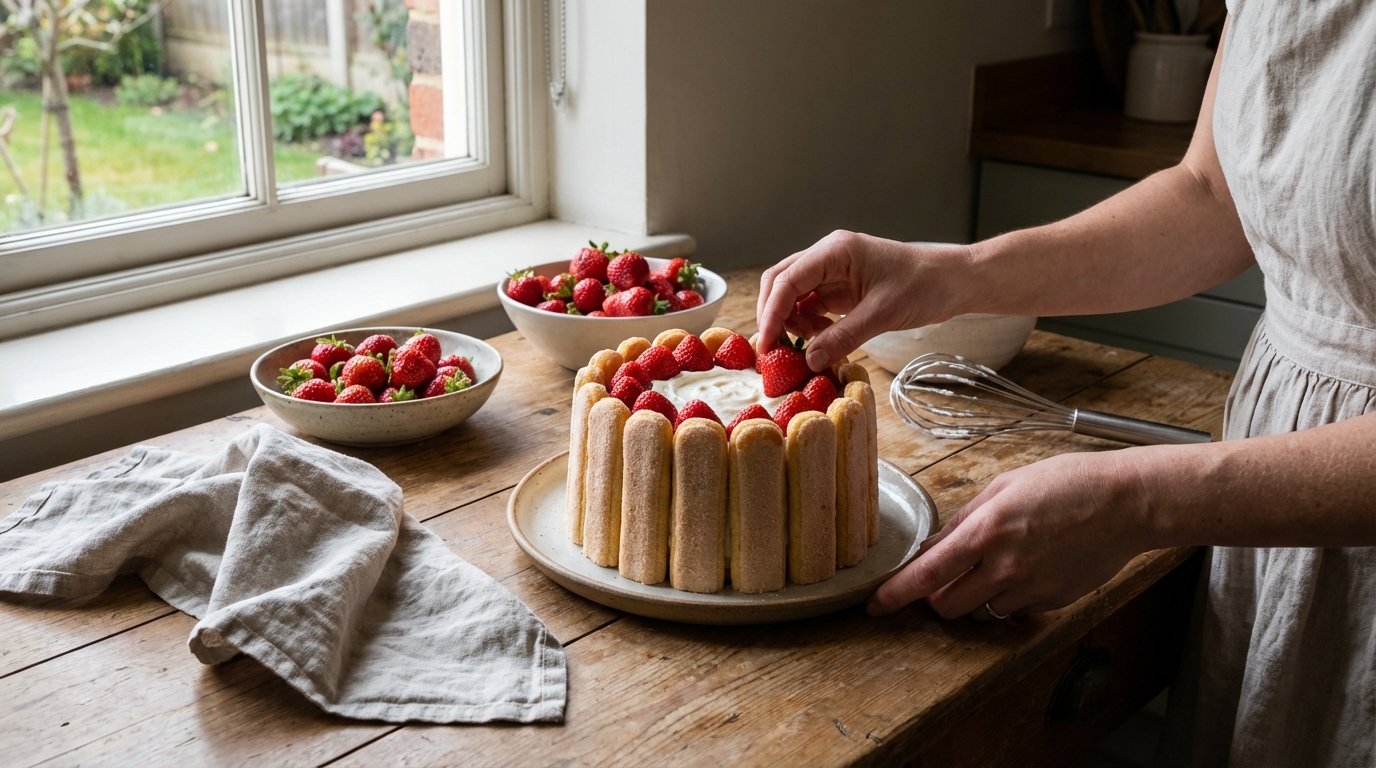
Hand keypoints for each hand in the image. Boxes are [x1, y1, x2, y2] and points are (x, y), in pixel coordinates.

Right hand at [755, 231, 965, 370]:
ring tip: (807, 344)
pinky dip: (809, 323)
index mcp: (836, 250)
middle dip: (774, 315)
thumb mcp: (882, 314)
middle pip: (782, 282)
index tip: (767, 343)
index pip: (787, 279)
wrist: (953, 282)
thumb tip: (809, 361)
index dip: (771, 312)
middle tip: (773, 349)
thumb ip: (842, 337)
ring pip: (794, 294)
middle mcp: (829, 255)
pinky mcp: (843, 286)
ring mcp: (834, 270)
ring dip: (792, 320)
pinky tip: (820, 338)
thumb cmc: (924, 286)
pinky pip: (812, 304)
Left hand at [866, 450, 1155, 618]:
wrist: (1127, 503)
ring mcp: (1030, 589)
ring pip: (981, 611)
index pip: (927, 574)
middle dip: (938, 596)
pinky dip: (1010, 597)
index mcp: (986, 531)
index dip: (895, 595)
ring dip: (975, 597)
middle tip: (948, 574)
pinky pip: (1015, 610)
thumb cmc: (1068, 483)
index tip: (875, 606)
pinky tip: (1029, 568)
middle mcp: (1005, 566)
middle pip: (947, 605)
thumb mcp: (1005, 486)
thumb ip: (966, 519)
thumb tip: (935, 546)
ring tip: (998, 564)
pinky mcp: (1053, 601)